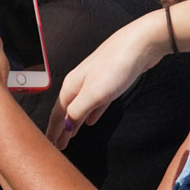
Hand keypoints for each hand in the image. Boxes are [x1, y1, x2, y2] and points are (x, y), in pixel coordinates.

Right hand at [46, 9, 168, 148]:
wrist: (140, 44)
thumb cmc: (116, 66)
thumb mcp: (95, 93)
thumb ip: (78, 110)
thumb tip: (66, 126)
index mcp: (72, 86)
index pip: (58, 113)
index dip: (53, 130)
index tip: (49, 145)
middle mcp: (79, 84)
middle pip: (66, 110)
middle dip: (60, 128)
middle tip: (57, 145)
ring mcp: (94, 82)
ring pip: (80, 107)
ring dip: (74, 122)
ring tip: (70, 135)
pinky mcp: (109, 82)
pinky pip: (95, 103)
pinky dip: (90, 113)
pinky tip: (91, 120)